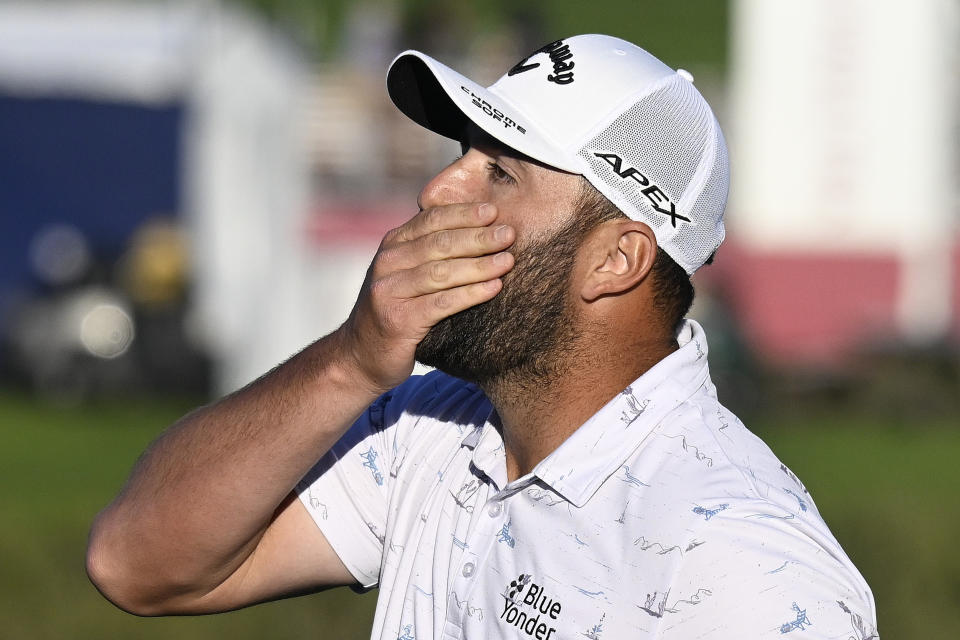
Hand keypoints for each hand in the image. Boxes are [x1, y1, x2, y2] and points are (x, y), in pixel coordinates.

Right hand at [340, 202, 514, 391]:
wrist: (361, 356)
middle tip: (510, 234)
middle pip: (440, 243)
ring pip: (442, 272)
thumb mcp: (407, 273)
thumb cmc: (397, 311)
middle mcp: (388, 263)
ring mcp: (389, 291)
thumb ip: (431, 251)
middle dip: (478, 237)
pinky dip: (471, 294)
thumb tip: (481, 226)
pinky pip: (442, 303)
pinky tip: (495, 288)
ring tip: (508, 261)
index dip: (464, 214)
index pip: (431, 219)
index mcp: (392, 245)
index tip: (494, 211)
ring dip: (479, 265)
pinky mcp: (398, 320)